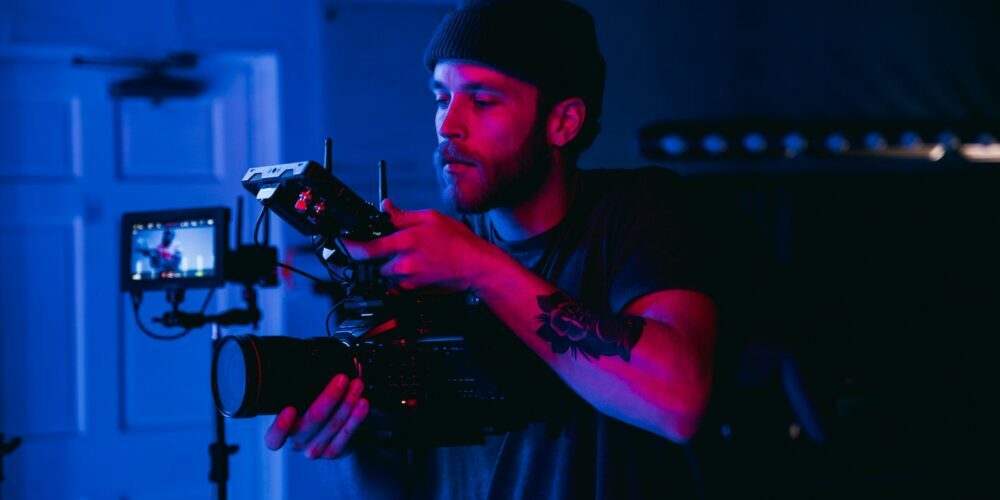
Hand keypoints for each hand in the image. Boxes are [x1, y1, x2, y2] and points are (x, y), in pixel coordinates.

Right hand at [264, 374, 368, 459]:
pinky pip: (347, 433)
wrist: (331, 436)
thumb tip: (312, 363)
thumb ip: (302, 392)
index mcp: (284, 430)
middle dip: (329, 397)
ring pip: (333, 424)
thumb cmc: (313, 414)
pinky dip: (357, 417)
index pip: (274, 437)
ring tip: (357, 385)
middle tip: (341, 379)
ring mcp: (316, 450)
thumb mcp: (302, 402)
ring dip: (347, 402)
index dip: (280, 426)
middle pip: (312, 421)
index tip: (289, 409)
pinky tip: (362, 403)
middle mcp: (298, 442)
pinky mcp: (334, 452)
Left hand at [340, 199, 503, 291]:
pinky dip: (398, 277)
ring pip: (383, 272)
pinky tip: (415, 267)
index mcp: (406, 242)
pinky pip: (394, 284)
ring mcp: (407, 280)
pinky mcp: (412, 292)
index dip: (349, 245)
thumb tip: (384, 207)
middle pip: (372, 261)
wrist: (476, 269)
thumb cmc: (459, 243)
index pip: (366, 248)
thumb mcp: (431, 219)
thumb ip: (403, 215)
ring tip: (410, 255)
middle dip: (375, 252)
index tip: (343, 241)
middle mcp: (403, 264)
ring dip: (388, 264)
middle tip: (392, 244)